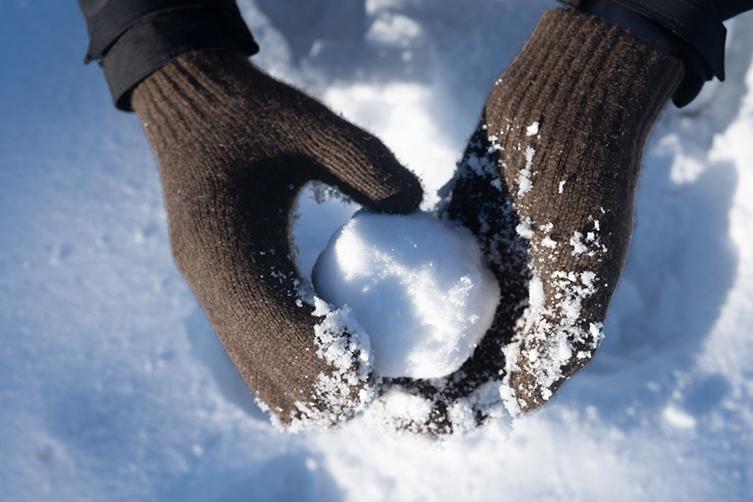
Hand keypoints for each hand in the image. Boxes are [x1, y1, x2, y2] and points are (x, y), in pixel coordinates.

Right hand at [131, 50, 422, 428]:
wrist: (192, 107)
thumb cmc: (254, 113)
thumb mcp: (312, 124)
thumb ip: (368, 164)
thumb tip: (418, 209)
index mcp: (227, 244)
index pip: (276, 328)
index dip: (324, 363)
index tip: (372, 380)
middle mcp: (209, 280)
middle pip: (262, 366)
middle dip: (317, 391)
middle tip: (373, 397)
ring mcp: (206, 289)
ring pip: (250, 368)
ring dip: (300, 389)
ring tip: (353, 393)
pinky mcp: (214, 288)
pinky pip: (245, 350)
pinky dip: (281, 371)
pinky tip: (321, 370)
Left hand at [376, 8, 681, 432]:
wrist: (565, 106)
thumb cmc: (580, 185)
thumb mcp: (581, 265)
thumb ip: (557, 338)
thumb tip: (519, 404)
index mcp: (545, 323)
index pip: (494, 388)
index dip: (454, 412)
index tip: (408, 419)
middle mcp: (512, 302)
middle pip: (456, 360)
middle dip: (415, 384)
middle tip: (367, 391)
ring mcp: (481, 268)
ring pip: (431, 320)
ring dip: (398, 341)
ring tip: (354, 353)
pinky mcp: (455, 233)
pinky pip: (417, 271)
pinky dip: (394, 289)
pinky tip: (356, 298)